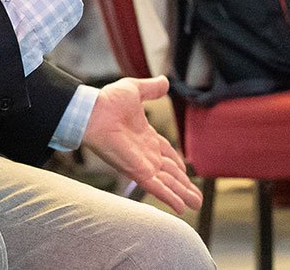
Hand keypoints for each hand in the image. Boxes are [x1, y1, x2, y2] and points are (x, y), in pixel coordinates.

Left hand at [82, 76, 202, 213]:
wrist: (93, 111)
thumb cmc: (107, 101)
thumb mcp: (134, 90)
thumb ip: (151, 88)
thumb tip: (165, 81)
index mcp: (145, 136)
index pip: (166, 153)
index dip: (177, 163)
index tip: (186, 171)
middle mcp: (145, 153)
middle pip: (170, 172)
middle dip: (184, 185)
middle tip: (197, 198)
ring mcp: (142, 164)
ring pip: (168, 183)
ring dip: (183, 194)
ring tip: (196, 205)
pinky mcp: (137, 172)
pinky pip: (158, 187)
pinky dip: (170, 197)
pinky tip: (181, 208)